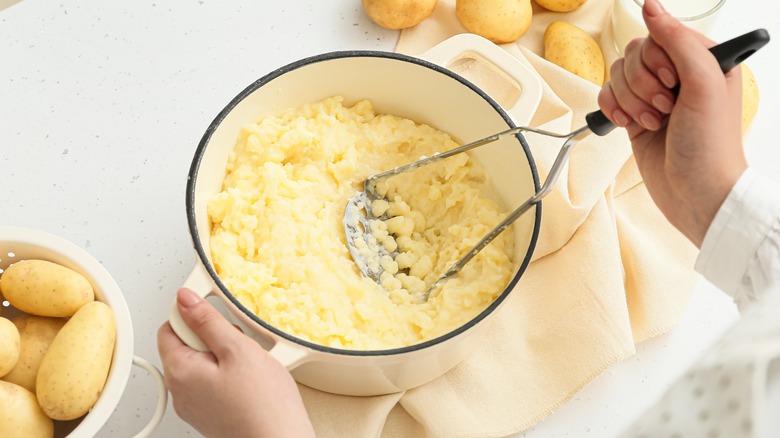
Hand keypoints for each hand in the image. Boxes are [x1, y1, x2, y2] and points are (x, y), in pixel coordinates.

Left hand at [157, 288, 314, 437]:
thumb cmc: (263, 405)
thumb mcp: (238, 349)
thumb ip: (208, 321)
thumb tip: (186, 299)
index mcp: (180, 371)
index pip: (169, 326)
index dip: (193, 315)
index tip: (215, 315)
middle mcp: (181, 391)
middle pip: (186, 344)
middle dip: (213, 336)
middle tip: (239, 345)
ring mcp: (195, 405)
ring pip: (202, 363)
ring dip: (224, 355)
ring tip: (248, 365)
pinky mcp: (210, 413)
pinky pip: (212, 382)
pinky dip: (229, 374)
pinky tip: (250, 380)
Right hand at [598, 0, 746, 246]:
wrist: (696, 194)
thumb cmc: (711, 145)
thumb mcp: (704, 84)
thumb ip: (677, 41)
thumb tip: (650, 6)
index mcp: (702, 60)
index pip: (660, 35)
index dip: (656, 60)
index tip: (672, 84)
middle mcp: (677, 75)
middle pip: (633, 54)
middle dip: (642, 85)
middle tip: (665, 109)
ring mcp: (654, 96)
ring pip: (618, 75)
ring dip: (630, 101)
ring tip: (653, 123)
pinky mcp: (634, 116)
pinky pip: (607, 96)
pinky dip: (612, 110)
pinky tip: (628, 126)